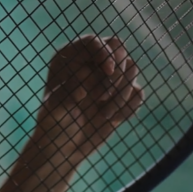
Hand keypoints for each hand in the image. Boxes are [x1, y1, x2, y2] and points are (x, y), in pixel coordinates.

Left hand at [27, 35, 143, 170]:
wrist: (64, 149)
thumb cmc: (53, 126)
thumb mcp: (54, 112)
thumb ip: (66, 95)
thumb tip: (85, 79)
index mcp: (69, 58)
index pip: (93, 42)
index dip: (104, 53)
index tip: (108, 71)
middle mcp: (90, 63)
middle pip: (118, 48)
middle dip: (116, 73)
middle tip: (101, 98)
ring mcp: (108, 78)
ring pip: (132, 68)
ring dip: (122, 93)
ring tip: (104, 114)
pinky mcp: (122, 95)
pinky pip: (138, 92)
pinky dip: (129, 107)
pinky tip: (112, 120)